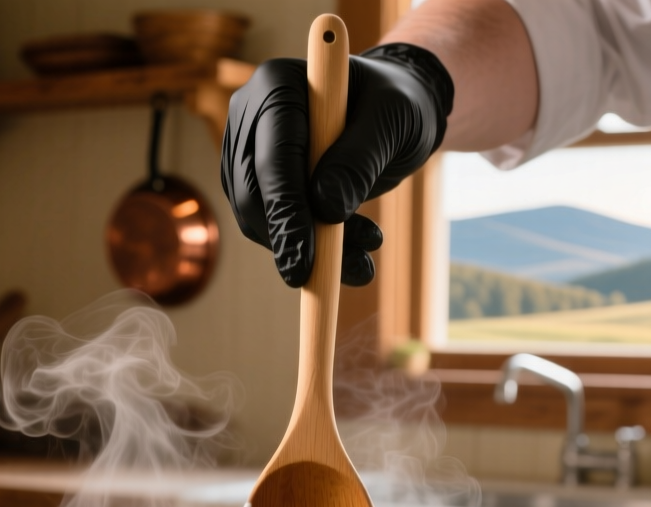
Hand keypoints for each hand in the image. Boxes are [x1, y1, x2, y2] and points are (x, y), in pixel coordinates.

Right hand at [220, 44, 452, 286]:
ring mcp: (250, 150)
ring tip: (364, 259)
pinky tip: (352, 255)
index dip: (286, 211)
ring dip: (308, 248)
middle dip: (291, 239)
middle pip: (252, 191)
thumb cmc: (399, 104)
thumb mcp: (393, 123)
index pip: (272, 157)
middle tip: (329, 276)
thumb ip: (360, 160)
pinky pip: (273, 226)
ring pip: (259, 216)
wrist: (398, 113)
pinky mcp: (262, 183)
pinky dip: (311, 248)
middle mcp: (252, 115)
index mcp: (277, 85)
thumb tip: (326, 209)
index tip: (304, 259)